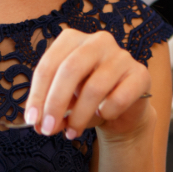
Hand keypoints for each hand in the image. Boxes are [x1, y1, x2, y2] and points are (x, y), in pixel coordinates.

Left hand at [24, 29, 151, 141]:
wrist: (122, 109)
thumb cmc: (86, 98)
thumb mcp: (64, 101)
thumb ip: (50, 109)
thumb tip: (40, 124)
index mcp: (72, 40)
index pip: (49, 65)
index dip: (38, 94)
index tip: (32, 120)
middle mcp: (97, 41)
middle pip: (70, 70)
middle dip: (55, 104)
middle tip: (48, 129)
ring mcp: (121, 55)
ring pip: (94, 87)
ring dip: (79, 116)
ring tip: (72, 131)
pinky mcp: (140, 74)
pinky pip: (118, 98)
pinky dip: (106, 113)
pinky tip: (103, 116)